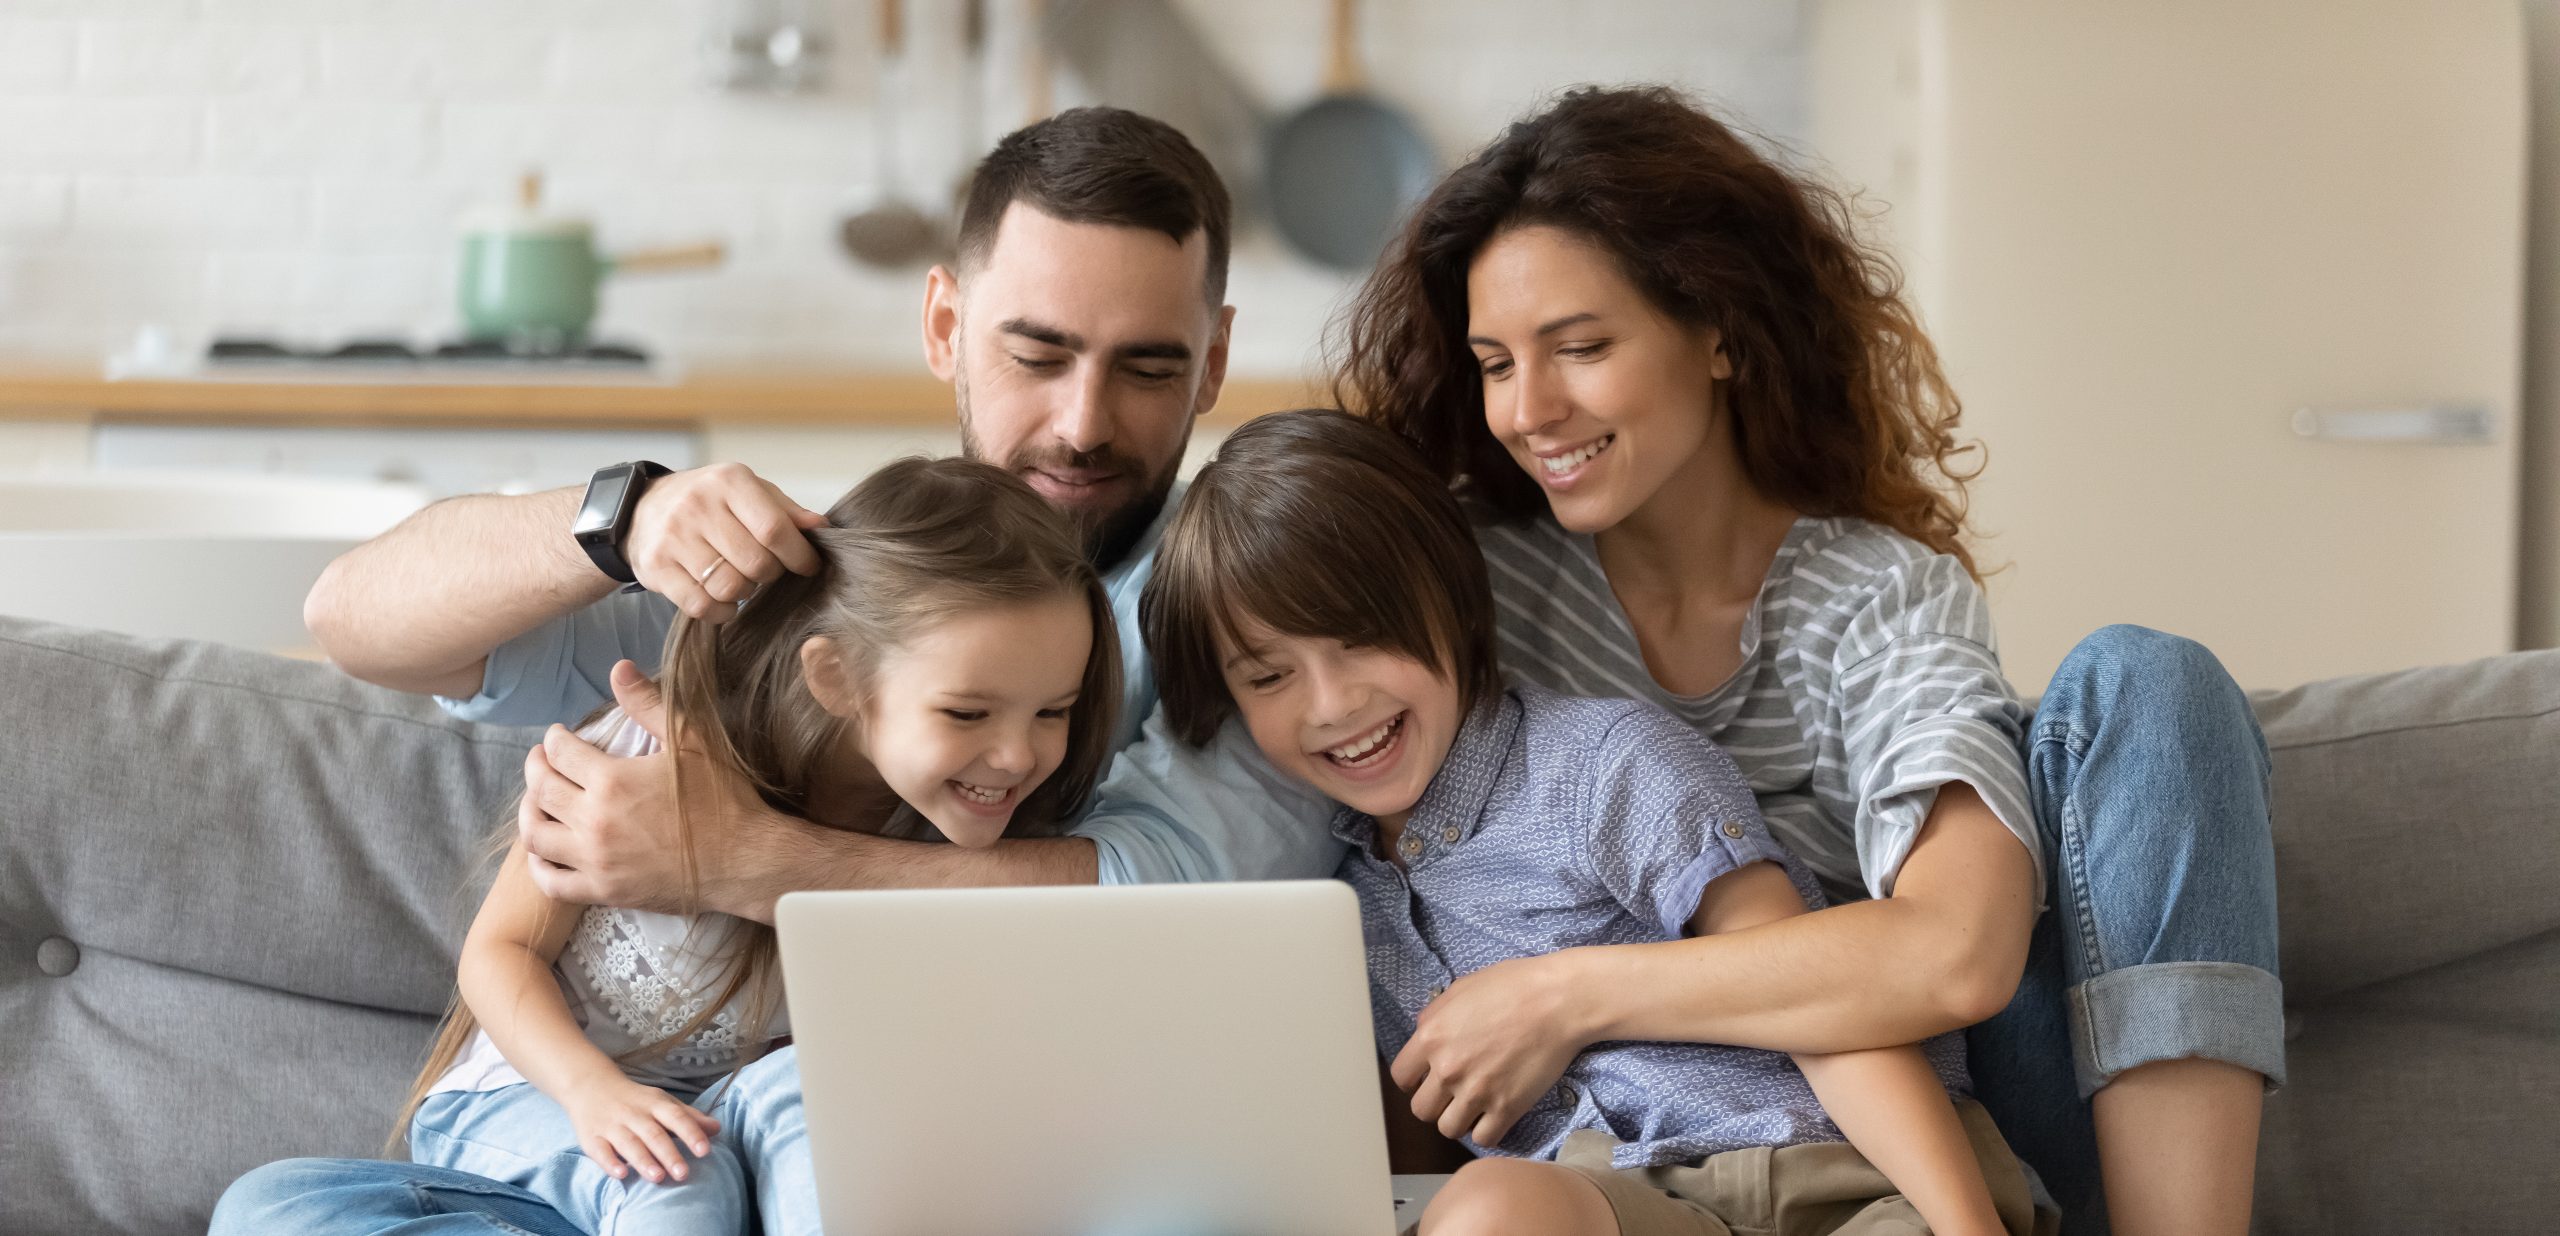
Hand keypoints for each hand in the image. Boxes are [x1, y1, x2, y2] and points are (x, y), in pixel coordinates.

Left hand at [519, 661, 784, 914]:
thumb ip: (648, 704)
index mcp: (612, 780)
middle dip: (535, 767)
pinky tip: (545, 850)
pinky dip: (539, 864)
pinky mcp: (603, 891)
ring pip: (536, 835)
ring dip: (528, 812)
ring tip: (537, 801)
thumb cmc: (722, 798)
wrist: (744, 860)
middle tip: (540, 760)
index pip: (561, 752)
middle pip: (540, 789)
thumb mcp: (692, 740)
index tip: (558, 735)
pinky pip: (552, 882)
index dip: (555, 738)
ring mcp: (595, 860)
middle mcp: (594, 821)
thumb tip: (619, 667)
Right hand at [561, 1074, 721, 1184]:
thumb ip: (689, 1117)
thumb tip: (718, 1129)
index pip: (675, 1117)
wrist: (590, 1086)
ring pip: (629, 1144)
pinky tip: (621, 1174)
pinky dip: (610, 1162)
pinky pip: (600, 1151)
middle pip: (653, 1134)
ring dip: (643, 1160)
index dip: (691, 1132)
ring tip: (658, 1177)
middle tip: (683, 1174)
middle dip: (669, 1154)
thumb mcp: (662, 1102)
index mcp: (655, 1104)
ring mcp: (612, 1126)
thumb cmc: (635, 1099)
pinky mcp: (592, 1138)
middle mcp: (634, 1114)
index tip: (705, 1150)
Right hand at [624, 462, 828, 622]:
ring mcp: (674, 538)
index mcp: (729, 482)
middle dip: (771, 574)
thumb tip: (822, 527)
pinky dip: (722, 610)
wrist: (643, 507)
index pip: (774, 529)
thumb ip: (785, 510)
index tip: (808, 566)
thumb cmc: (709, 502)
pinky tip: (724, 598)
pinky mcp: (656, 567)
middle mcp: (698, 506)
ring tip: (742, 580)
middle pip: (756, 563)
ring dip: (745, 592)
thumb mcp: (747, 491)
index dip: (799, 555)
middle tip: (767, 570)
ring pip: (730, 587)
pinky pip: (701, 605)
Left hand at [1390, 952, 1593, 1145]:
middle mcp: (1448, 1069)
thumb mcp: (1461, 989)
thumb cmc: (1514, 986)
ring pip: (1448, 1129)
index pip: (1400, 1078)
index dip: (1414, 1080)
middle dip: (1435, 1103)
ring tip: (1474, 1105)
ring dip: (1459, 1119)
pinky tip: (1495, 1115)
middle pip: (1421, 1110)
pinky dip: (1487, 1131)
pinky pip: (1483, 1138)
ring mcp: (1477, 1091)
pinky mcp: (1507, 1108)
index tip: (1428, 1078)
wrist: (1558, 1001)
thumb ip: (1435, 1015)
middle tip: (1454, 1093)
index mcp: (1431, 1037)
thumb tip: (1424, 1034)